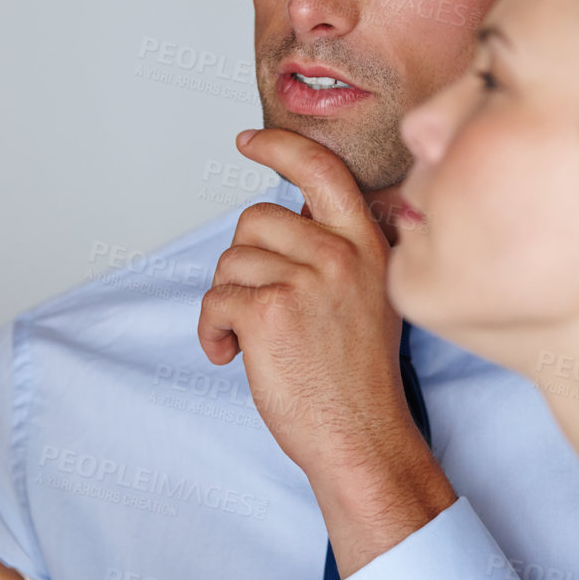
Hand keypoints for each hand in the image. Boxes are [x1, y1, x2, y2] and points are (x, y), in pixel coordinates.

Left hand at [197, 129, 454, 575]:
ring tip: (246, 339)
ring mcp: (307, 281)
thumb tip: (282, 222)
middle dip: (241, 262)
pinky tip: (230, 355)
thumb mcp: (368, 297)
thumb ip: (335, 253)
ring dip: (224, 302)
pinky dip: (210, 331)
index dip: (279, 147)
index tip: (247, 141)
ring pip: (230, 262)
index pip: (321, 169)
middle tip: (254, 306)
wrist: (363, 438)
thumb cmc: (358, 379)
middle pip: (255, 218)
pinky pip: (215, 300)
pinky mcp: (270, 312)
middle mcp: (341, 253)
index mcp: (368, 243)